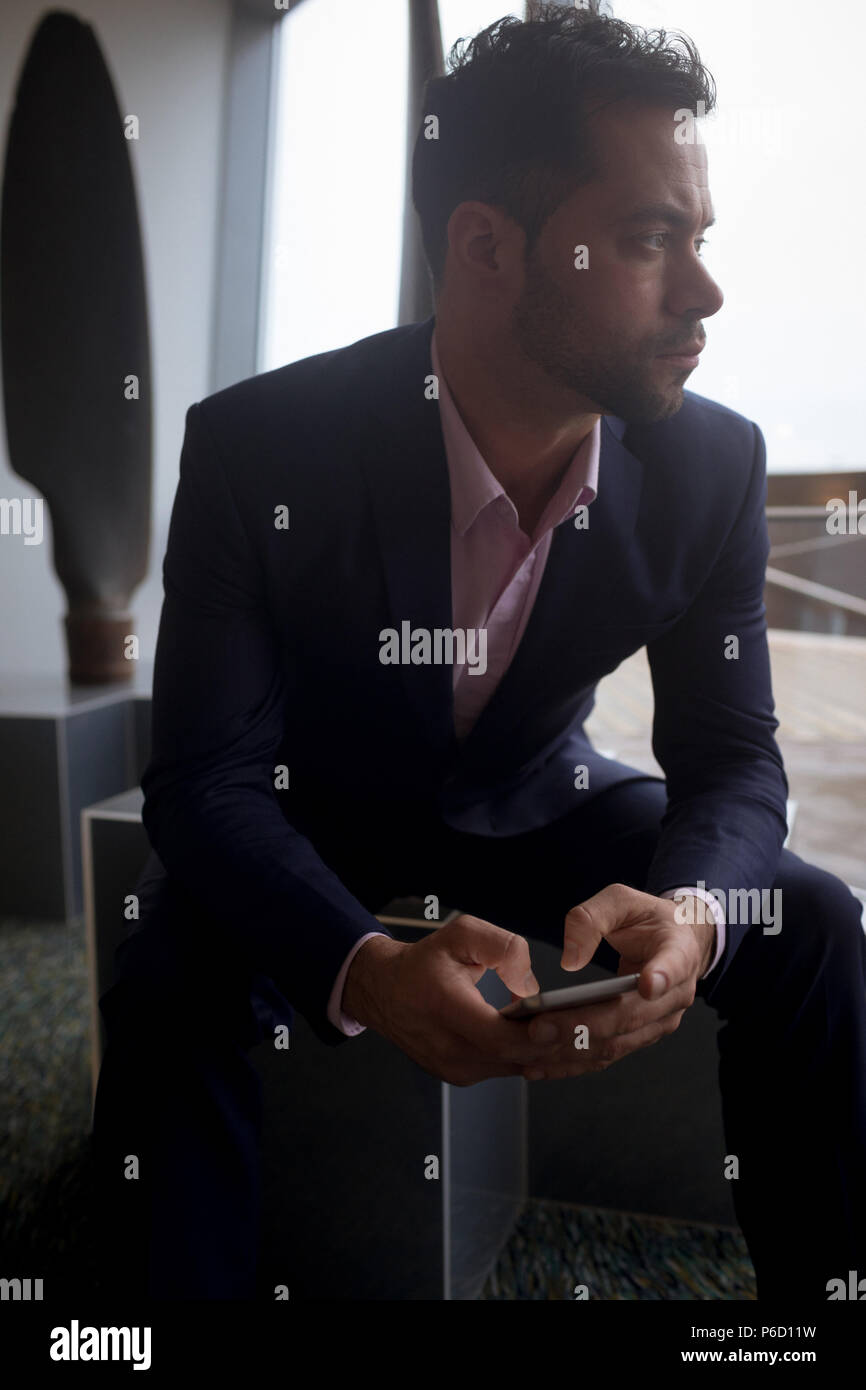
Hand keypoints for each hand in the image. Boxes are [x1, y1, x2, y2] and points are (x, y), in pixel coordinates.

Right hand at [342, 914, 567, 1085]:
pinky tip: (550, 1038)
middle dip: (552, 1043)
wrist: (385, 992)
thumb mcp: (462, 933)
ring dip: (544, 1053)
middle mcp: (447, 1047)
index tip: (560, 1023)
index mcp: (444, 1008)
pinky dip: (527, 1056)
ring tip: (577, 1030)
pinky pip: (503, 1069)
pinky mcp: (459, 1076)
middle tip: (588, 1024)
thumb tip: (532, 985)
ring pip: (513, 1068)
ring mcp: (453, 1068)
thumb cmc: (425, 961)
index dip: (533, 1035)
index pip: (496, 1036)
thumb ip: (503, 948)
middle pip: (513, 1057)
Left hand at [514, 882, 711, 1081]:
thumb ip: (592, 918)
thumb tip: (569, 960)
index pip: (672, 967)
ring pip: (615, 1044)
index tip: (648, 985)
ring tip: (527, 1051)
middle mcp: (673, 996)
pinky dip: (572, 1063)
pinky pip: (606, 1055)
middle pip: (628, 1018)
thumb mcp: (623, 900)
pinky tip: (540, 1065)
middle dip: (581, 1026)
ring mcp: (658, 1022)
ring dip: (570, 1051)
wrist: (679, 944)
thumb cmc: (649, 920)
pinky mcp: (640, 1037)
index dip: (661, 976)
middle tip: (538, 1028)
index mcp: (678, 954)